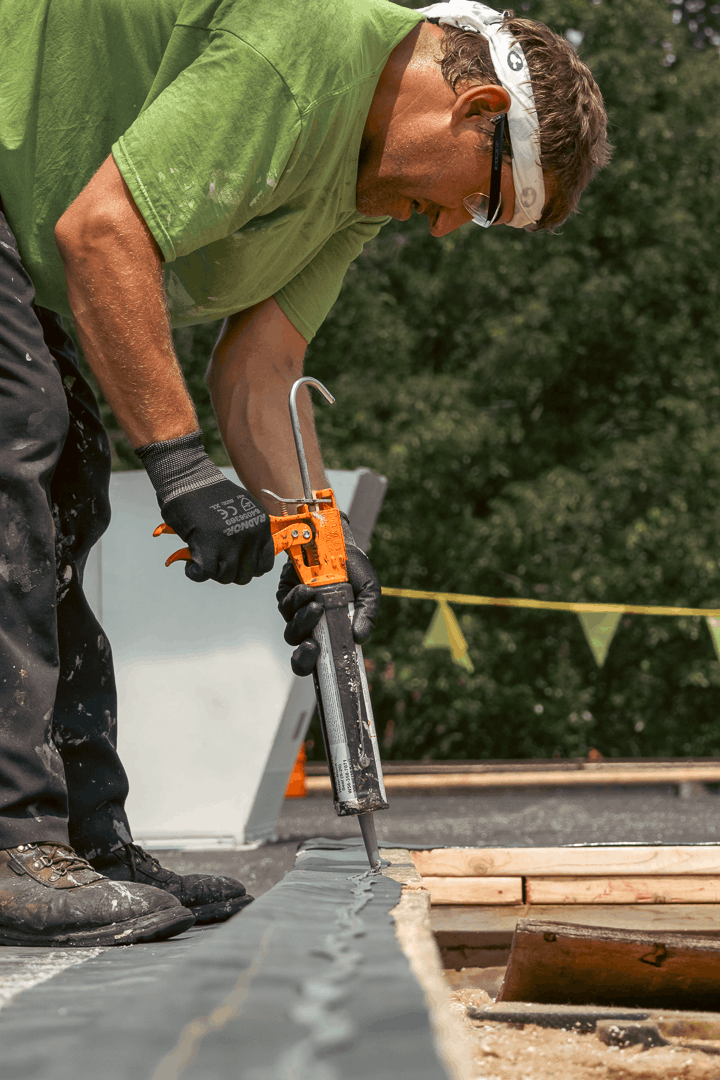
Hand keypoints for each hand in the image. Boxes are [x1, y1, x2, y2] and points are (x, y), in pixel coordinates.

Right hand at [161, 478, 274, 584]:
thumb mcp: (242, 508)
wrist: (187, 478)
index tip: (236, 562)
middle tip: (216, 561)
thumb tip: (246, 557)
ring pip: (226, 577)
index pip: (264, 564)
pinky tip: (191, 565)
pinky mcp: (207, 546)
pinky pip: (204, 574)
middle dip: (229, 572)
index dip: (249, 567)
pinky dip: (195, 573)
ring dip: (212, 572)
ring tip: (202, 559)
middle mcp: (250, 535)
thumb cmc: (210, 493)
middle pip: (245, 575)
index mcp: (261, 525)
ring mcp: (230, 542)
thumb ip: (249, 532)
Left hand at [277, 516, 380, 674]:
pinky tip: (308, 589)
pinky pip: (286, 606)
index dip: (315, 666)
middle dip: (303, 654)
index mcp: (331, 632)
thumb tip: (360, 637)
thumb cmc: (353, 570)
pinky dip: (296, 600)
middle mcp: (312, 627)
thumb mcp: (368, 591)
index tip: (322, 663)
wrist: (335, 540)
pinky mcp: (285, 596)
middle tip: (312, 644)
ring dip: (303, 621)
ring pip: (292, 630)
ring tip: (317, 604)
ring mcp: (297, 613)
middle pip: (300, 653)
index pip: (320, 661)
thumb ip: (367, 613)